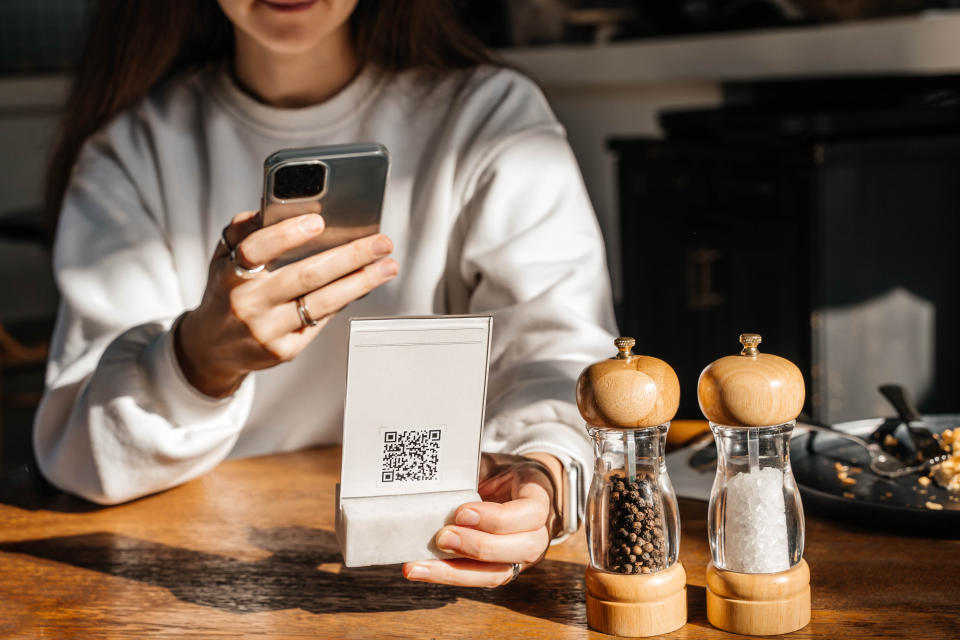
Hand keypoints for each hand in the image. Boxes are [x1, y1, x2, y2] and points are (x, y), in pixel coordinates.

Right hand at [175, 210, 397, 396]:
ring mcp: (266, 331)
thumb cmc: (227, 292)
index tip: (319, 220)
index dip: (287, 234)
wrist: (211, 348)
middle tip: (380, 242)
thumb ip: (244, 233)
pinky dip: (345, 300)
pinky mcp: (283, 351)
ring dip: (361, 282)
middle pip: (304, 276)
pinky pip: (321, 321)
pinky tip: (365, 285)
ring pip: (322, 303)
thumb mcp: (223, 259)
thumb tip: (275, 207)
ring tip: (387, 266)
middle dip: (349, 257)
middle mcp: (247, 304)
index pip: (256, 249)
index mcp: (230, 275)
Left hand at [401, 452, 563, 586]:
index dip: (495, 518)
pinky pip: (477, 580)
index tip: (461, 512)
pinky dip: (448, 576)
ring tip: (419, 566)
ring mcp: (521, 558)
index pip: (529, 514)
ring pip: (496, 574)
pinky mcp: (501, 570)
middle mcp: (538, 535)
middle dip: (477, 546)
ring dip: (455, 572)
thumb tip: (436, 470)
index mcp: (540, 500)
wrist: (519, 490)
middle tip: (442, 537)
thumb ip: (473, 468)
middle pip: (519, 549)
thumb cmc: (504, 473)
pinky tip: (421, 570)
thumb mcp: (494, 463)